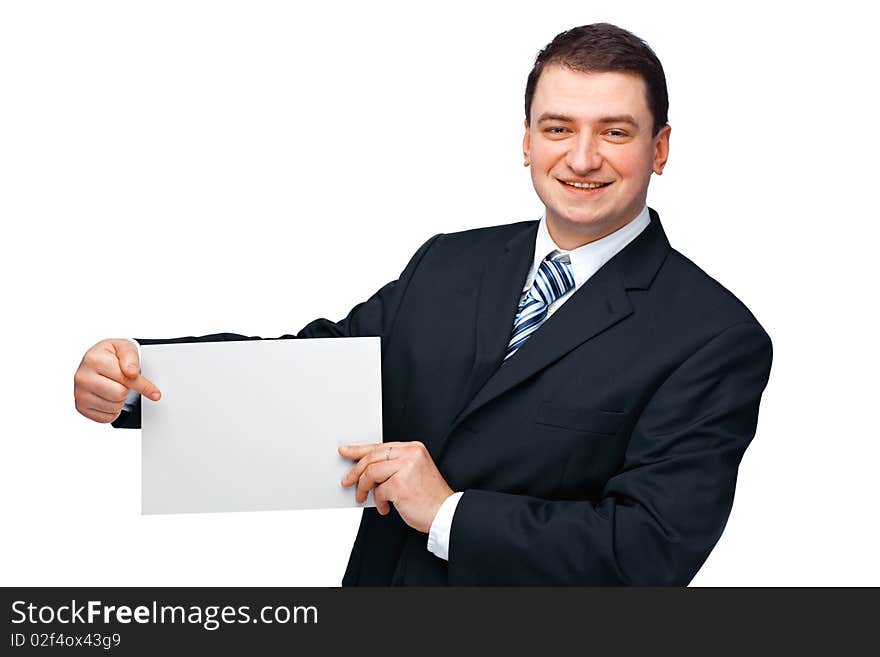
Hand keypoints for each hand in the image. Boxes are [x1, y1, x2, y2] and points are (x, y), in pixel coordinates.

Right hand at [74, 338, 160, 422]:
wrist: (95, 361)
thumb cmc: (111, 355)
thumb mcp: (125, 347)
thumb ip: (131, 357)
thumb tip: (131, 372)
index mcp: (93, 359)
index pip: (126, 379)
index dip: (144, 386)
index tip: (155, 392)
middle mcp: (82, 377)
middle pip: (119, 394)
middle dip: (128, 390)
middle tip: (124, 382)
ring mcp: (80, 393)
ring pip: (114, 407)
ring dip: (121, 400)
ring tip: (115, 387)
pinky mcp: (81, 407)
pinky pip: (106, 418)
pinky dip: (113, 410)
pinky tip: (109, 397)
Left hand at [339, 441, 453, 533]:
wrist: (445, 513)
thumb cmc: (429, 496)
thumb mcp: (413, 472)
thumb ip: (393, 465)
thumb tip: (365, 468)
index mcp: (414, 448)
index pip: (380, 446)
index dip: (359, 450)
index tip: (346, 451)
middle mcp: (411, 454)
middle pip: (372, 456)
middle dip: (356, 471)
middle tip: (347, 481)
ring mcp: (406, 467)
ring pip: (371, 472)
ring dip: (363, 488)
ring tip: (364, 497)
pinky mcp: (400, 484)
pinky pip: (379, 491)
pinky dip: (379, 502)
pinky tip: (386, 507)